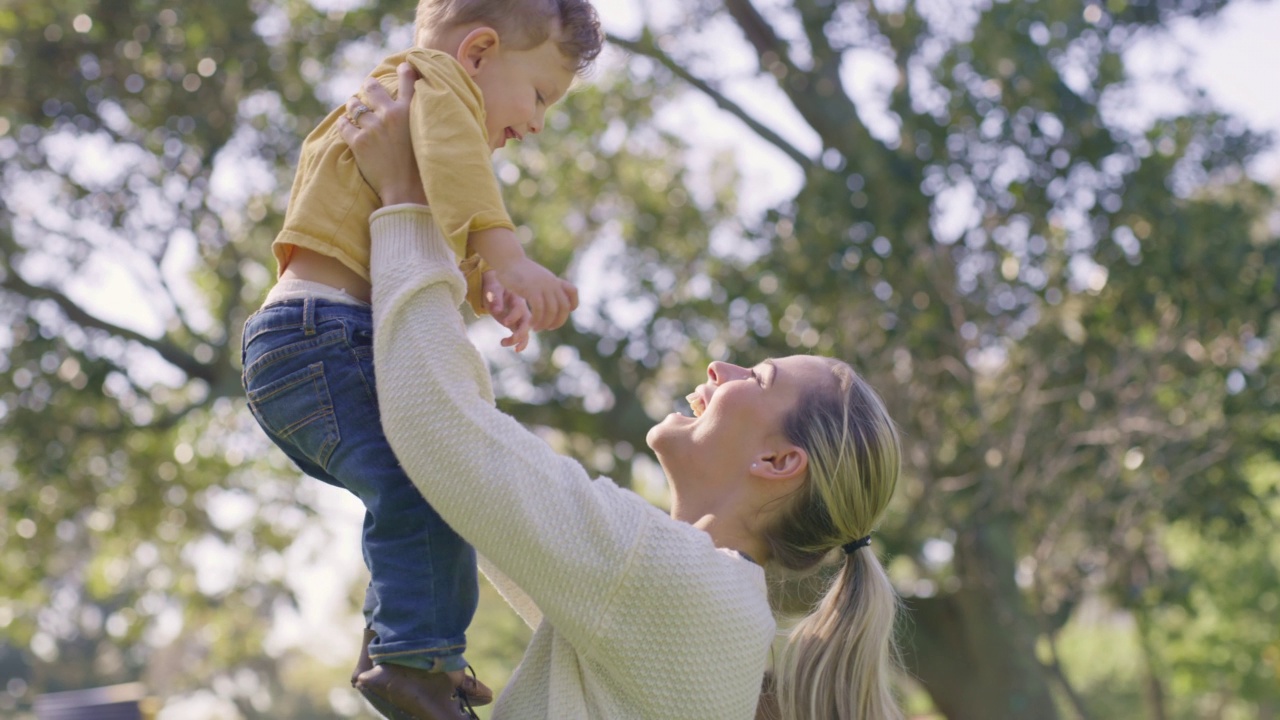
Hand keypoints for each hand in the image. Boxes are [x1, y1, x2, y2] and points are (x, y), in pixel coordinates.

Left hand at [338, 62, 426, 205]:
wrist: (408, 192)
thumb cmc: (424, 169)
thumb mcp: (431, 138)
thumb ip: (428, 122)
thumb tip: (427, 115)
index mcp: (412, 112)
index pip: (408, 81)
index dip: (405, 71)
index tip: (403, 67)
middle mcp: (391, 115)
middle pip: (372, 87)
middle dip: (368, 87)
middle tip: (367, 90)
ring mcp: (373, 128)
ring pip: (354, 105)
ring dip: (354, 106)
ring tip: (355, 109)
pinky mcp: (358, 143)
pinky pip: (343, 125)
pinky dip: (344, 124)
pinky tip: (346, 126)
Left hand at [481, 271, 531, 351]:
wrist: (497, 286)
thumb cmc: (495, 287)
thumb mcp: (493, 289)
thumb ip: (495, 298)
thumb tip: (497, 310)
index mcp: (518, 299)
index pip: (519, 309)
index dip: (513, 317)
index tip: (504, 323)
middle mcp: (523, 310)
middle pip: (527, 323)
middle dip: (520, 333)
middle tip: (510, 339)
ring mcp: (520, 318)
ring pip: (526, 331)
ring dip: (519, 340)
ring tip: (503, 343)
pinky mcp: (516, 324)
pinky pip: (523, 336)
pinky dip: (521, 343)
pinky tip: (513, 348)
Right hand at [492, 257, 577, 331]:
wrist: (508, 261)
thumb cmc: (520, 271)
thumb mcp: (538, 277)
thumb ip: (546, 285)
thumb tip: (552, 294)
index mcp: (555, 280)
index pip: (573, 291)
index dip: (573, 304)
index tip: (562, 312)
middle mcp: (552, 283)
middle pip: (564, 307)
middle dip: (558, 321)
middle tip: (548, 328)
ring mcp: (543, 286)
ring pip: (552, 311)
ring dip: (545, 323)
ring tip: (537, 328)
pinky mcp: (531, 290)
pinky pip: (539, 310)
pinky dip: (536, 320)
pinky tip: (530, 323)